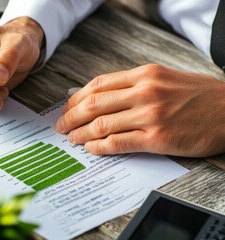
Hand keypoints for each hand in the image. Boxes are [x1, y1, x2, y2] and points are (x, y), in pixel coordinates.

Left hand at [56, 64, 224, 156]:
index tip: (67, 107)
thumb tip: (100, 96)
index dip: (76, 98)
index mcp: (144, 74)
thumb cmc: (198, 96)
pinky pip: (118, 143)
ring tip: (72, 139)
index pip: (98, 85)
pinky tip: (92, 148)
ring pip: (102, 124)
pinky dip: (100, 147)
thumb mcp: (164, 78)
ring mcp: (151, 116)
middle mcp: (145, 92)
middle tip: (61, 126)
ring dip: (81, 134)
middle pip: (93, 104)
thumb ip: (133, 85)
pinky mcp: (158, 139)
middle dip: (70, 117)